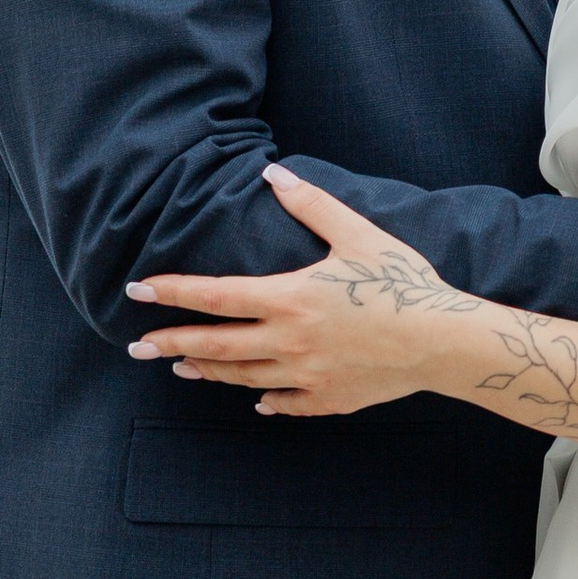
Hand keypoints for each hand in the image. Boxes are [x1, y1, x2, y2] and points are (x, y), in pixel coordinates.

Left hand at [125, 170, 480, 415]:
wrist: (442, 341)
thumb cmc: (401, 282)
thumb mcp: (358, 234)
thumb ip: (312, 205)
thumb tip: (272, 174)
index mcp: (290, 299)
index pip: (216, 296)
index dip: (174, 293)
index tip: (138, 292)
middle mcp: (288, 342)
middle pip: (215, 345)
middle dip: (170, 343)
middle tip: (135, 348)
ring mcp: (305, 377)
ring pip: (242, 377)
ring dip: (207, 369)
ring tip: (181, 366)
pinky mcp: (327, 400)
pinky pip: (284, 404)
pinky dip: (265, 400)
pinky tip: (256, 400)